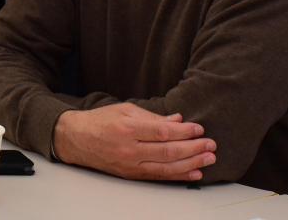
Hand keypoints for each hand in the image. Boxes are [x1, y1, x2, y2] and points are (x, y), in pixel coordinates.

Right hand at [53, 104, 216, 181]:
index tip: (199, 129)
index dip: (184, 132)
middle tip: (211, 145)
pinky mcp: (131, 175)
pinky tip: (194, 173)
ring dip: (192, 164)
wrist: (76, 139)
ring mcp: (130, 164)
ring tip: (208, 159)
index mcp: (127, 128)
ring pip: (167, 167)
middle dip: (193, 149)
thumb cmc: (99, 121)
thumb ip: (152, 117)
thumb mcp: (124, 110)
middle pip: (168, 152)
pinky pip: (159, 177)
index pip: (162, 132)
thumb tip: (177, 120)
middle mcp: (129, 148)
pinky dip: (179, 176)